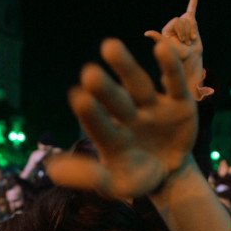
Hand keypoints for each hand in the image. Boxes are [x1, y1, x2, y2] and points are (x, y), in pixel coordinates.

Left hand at [48, 38, 196, 199]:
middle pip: (115, 100)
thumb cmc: (136, 176)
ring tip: (109, 46)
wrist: (170, 175)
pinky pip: (174, 83)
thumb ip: (87, 176)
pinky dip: (169, 67)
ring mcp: (153, 107)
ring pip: (138, 84)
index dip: (91, 114)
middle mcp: (128, 116)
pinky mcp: (179, 103)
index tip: (78, 98)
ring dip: (126, 67)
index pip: (98, 125)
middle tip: (89, 73)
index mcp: (111, 136)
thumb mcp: (113, 184)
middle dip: (105, 89)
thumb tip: (50, 170)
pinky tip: (161, 48)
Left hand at [144, 0, 213, 99]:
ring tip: (192, 40)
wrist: (191, 64)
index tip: (184, 42)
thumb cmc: (178, 60)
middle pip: (182, 20)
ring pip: (190, 19)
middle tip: (188, 43)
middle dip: (187, 32)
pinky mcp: (192, 23)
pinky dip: (193, 0)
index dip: (181, 32)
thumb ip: (159, 39)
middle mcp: (173, 26)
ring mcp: (183, 24)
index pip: (174, 23)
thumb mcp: (170, 48)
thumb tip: (146, 32)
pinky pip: (192, 9)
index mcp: (166, 31)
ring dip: (193, 30)